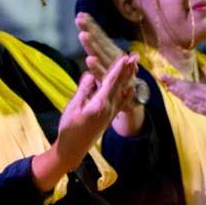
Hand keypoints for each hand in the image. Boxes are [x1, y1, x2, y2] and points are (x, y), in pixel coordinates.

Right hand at [55, 54, 136, 168]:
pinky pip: (122, 101)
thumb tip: (90, 74)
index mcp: (99, 104)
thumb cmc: (69, 128)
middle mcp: (109, 107)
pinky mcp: (109, 117)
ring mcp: (111, 113)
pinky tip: (131, 88)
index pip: (111, 82)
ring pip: (123, 92)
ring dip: (128, 78)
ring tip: (135, 67)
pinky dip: (127, 93)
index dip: (118, 68)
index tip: (125, 56)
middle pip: (120, 85)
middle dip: (127, 69)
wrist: (73, 149)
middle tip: (136, 56)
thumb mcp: (73, 107)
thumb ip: (83, 91)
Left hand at [75, 12, 125, 78]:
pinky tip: (89, 59)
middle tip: (79, 19)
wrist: (135, 97)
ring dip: (92, 45)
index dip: (91, 25)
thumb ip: (98, 48)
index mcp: (111, 52)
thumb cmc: (119, 77)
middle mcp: (114, 58)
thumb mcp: (107, 62)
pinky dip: (97, 67)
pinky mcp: (112, 82)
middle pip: (99, 42)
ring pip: (101, 55)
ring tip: (83, 35)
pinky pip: (102, 74)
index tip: (80, 15)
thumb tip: (86, 31)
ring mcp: (115, 69)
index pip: (100, 37)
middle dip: (90, 30)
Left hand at [160, 66, 205, 129]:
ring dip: (181, 94)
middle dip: (176, 85)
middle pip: (191, 90)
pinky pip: (204, 110)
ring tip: (169, 88)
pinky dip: (194, 105)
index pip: (192, 84)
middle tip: (162, 79)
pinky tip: (185, 102)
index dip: (178, 81)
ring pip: (195, 99)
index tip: (166, 77)